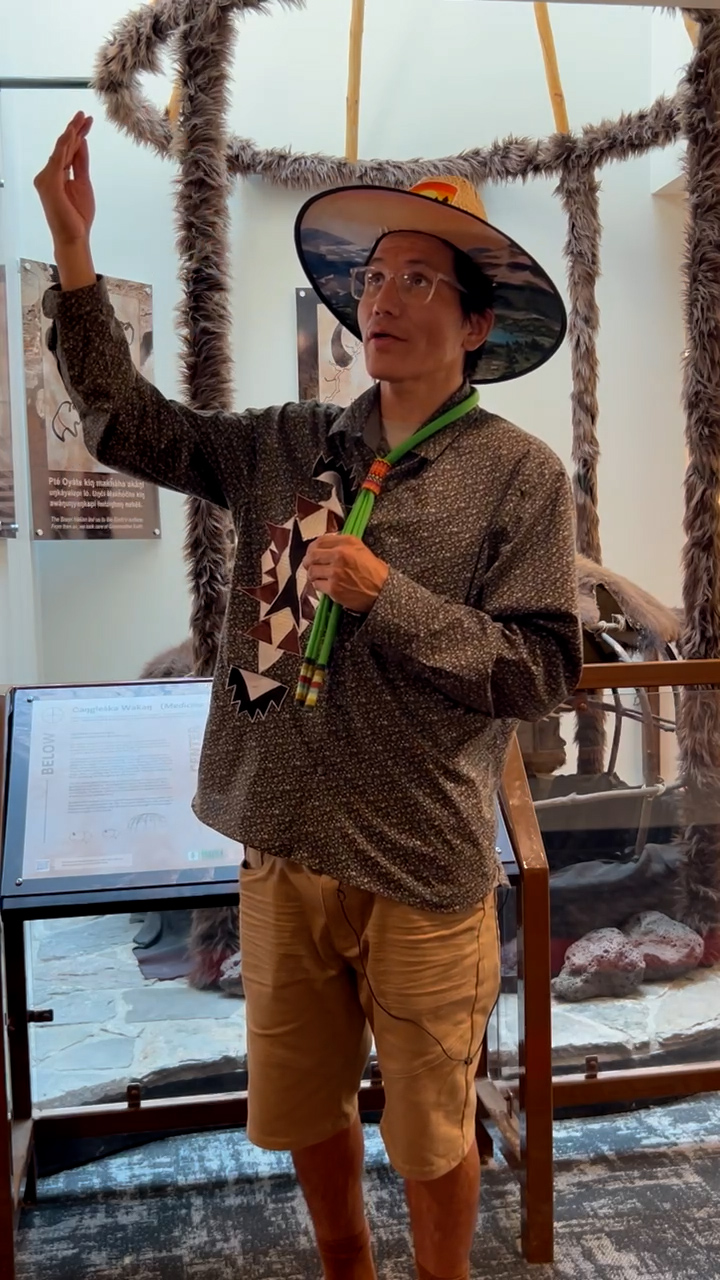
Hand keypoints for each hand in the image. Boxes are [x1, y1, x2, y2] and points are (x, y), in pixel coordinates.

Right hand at [34, 113, 95, 249]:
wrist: (74, 236)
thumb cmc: (77, 216)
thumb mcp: (83, 183)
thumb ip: (81, 162)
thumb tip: (82, 142)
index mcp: (58, 175)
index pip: (68, 151)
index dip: (78, 135)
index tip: (87, 122)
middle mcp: (49, 174)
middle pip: (64, 147)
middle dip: (75, 130)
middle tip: (84, 114)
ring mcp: (47, 178)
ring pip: (61, 150)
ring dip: (71, 132)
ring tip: (81, 118)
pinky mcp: (49, 182)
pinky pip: (58, 158)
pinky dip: (65, 144)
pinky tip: (72, 132)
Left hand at [303, 535, 388, 612]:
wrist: (382, 591)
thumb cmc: (373, 571)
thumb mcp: (361, 548)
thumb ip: (342, 543)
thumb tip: (324, 544)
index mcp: (346, 543)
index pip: (320, 541)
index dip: (312, 547)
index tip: (312, 551)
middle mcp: (340, 555)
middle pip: (312, 556)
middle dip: (308, 561)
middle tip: (309, 565)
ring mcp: (335, 573)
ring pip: (312, 571)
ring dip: (313, 574)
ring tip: (318, 576)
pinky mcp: (333, 588)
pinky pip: (317, 585)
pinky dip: (318, 585)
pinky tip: (324, 585)